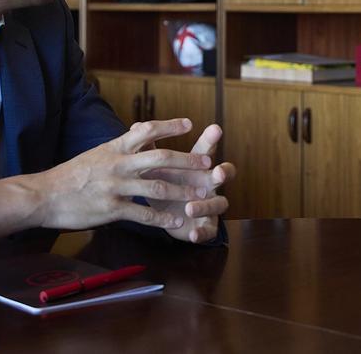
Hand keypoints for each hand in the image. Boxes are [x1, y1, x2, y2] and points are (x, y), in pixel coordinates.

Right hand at [0, 119, 212, 236]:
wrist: (44, 196)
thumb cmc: (70, 176)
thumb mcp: (95, 154)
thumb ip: (119, 148)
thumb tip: (137, 135)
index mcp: (114, 148)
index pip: (146, 130)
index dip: (170, 126)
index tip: (190, 124)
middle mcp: (118, 164)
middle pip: (161, 157)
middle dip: (188, 160)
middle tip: (208, 163)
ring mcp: (116, 186)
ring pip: (158, 186)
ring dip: (183, 191)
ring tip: (201, 196)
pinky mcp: (112, 209)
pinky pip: (144, 213)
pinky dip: (163, 218)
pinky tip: (177, 222)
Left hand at [143, 123, 235, 243]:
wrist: (170, 216)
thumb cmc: (166, 185)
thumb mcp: (157, 168)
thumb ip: (150, 148)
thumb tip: (137, 125)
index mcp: (197, 168)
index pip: (205, 151)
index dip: (211, 140)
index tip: (214, 128)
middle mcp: (209, 184)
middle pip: (223, 174)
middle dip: (223, 172)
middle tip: (217, 171)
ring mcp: (210, 205)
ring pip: (219, 203)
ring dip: (206, 205)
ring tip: (189, 207)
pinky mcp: (206, 227)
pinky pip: (209, 230)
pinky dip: (202, 232)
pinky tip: (193, 234)